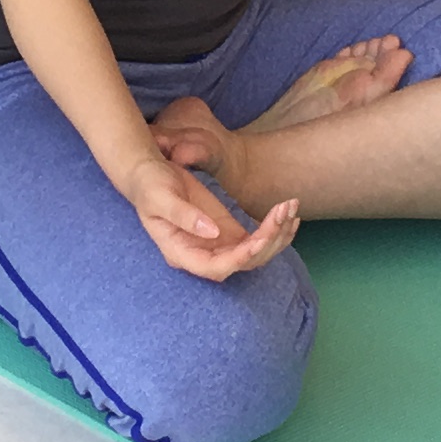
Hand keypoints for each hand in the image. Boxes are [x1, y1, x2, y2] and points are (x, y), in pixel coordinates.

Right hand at [119, 151, 297, 283]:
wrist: (150, 173)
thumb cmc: (150, 185)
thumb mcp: (160, 197)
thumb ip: (183, 215)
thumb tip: (212, 232)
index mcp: (182, 253)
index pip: (215, 268)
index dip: (239, 259)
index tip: (258, 239)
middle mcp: (204, 255)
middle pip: (243, 262)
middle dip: (268, 241)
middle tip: (283, 210)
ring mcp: (219, 246)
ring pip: (256, 253)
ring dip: (278, 234)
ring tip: (291, 206)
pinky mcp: (229, 233)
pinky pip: (258, 239)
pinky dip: (276, 228)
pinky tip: (289, 213)